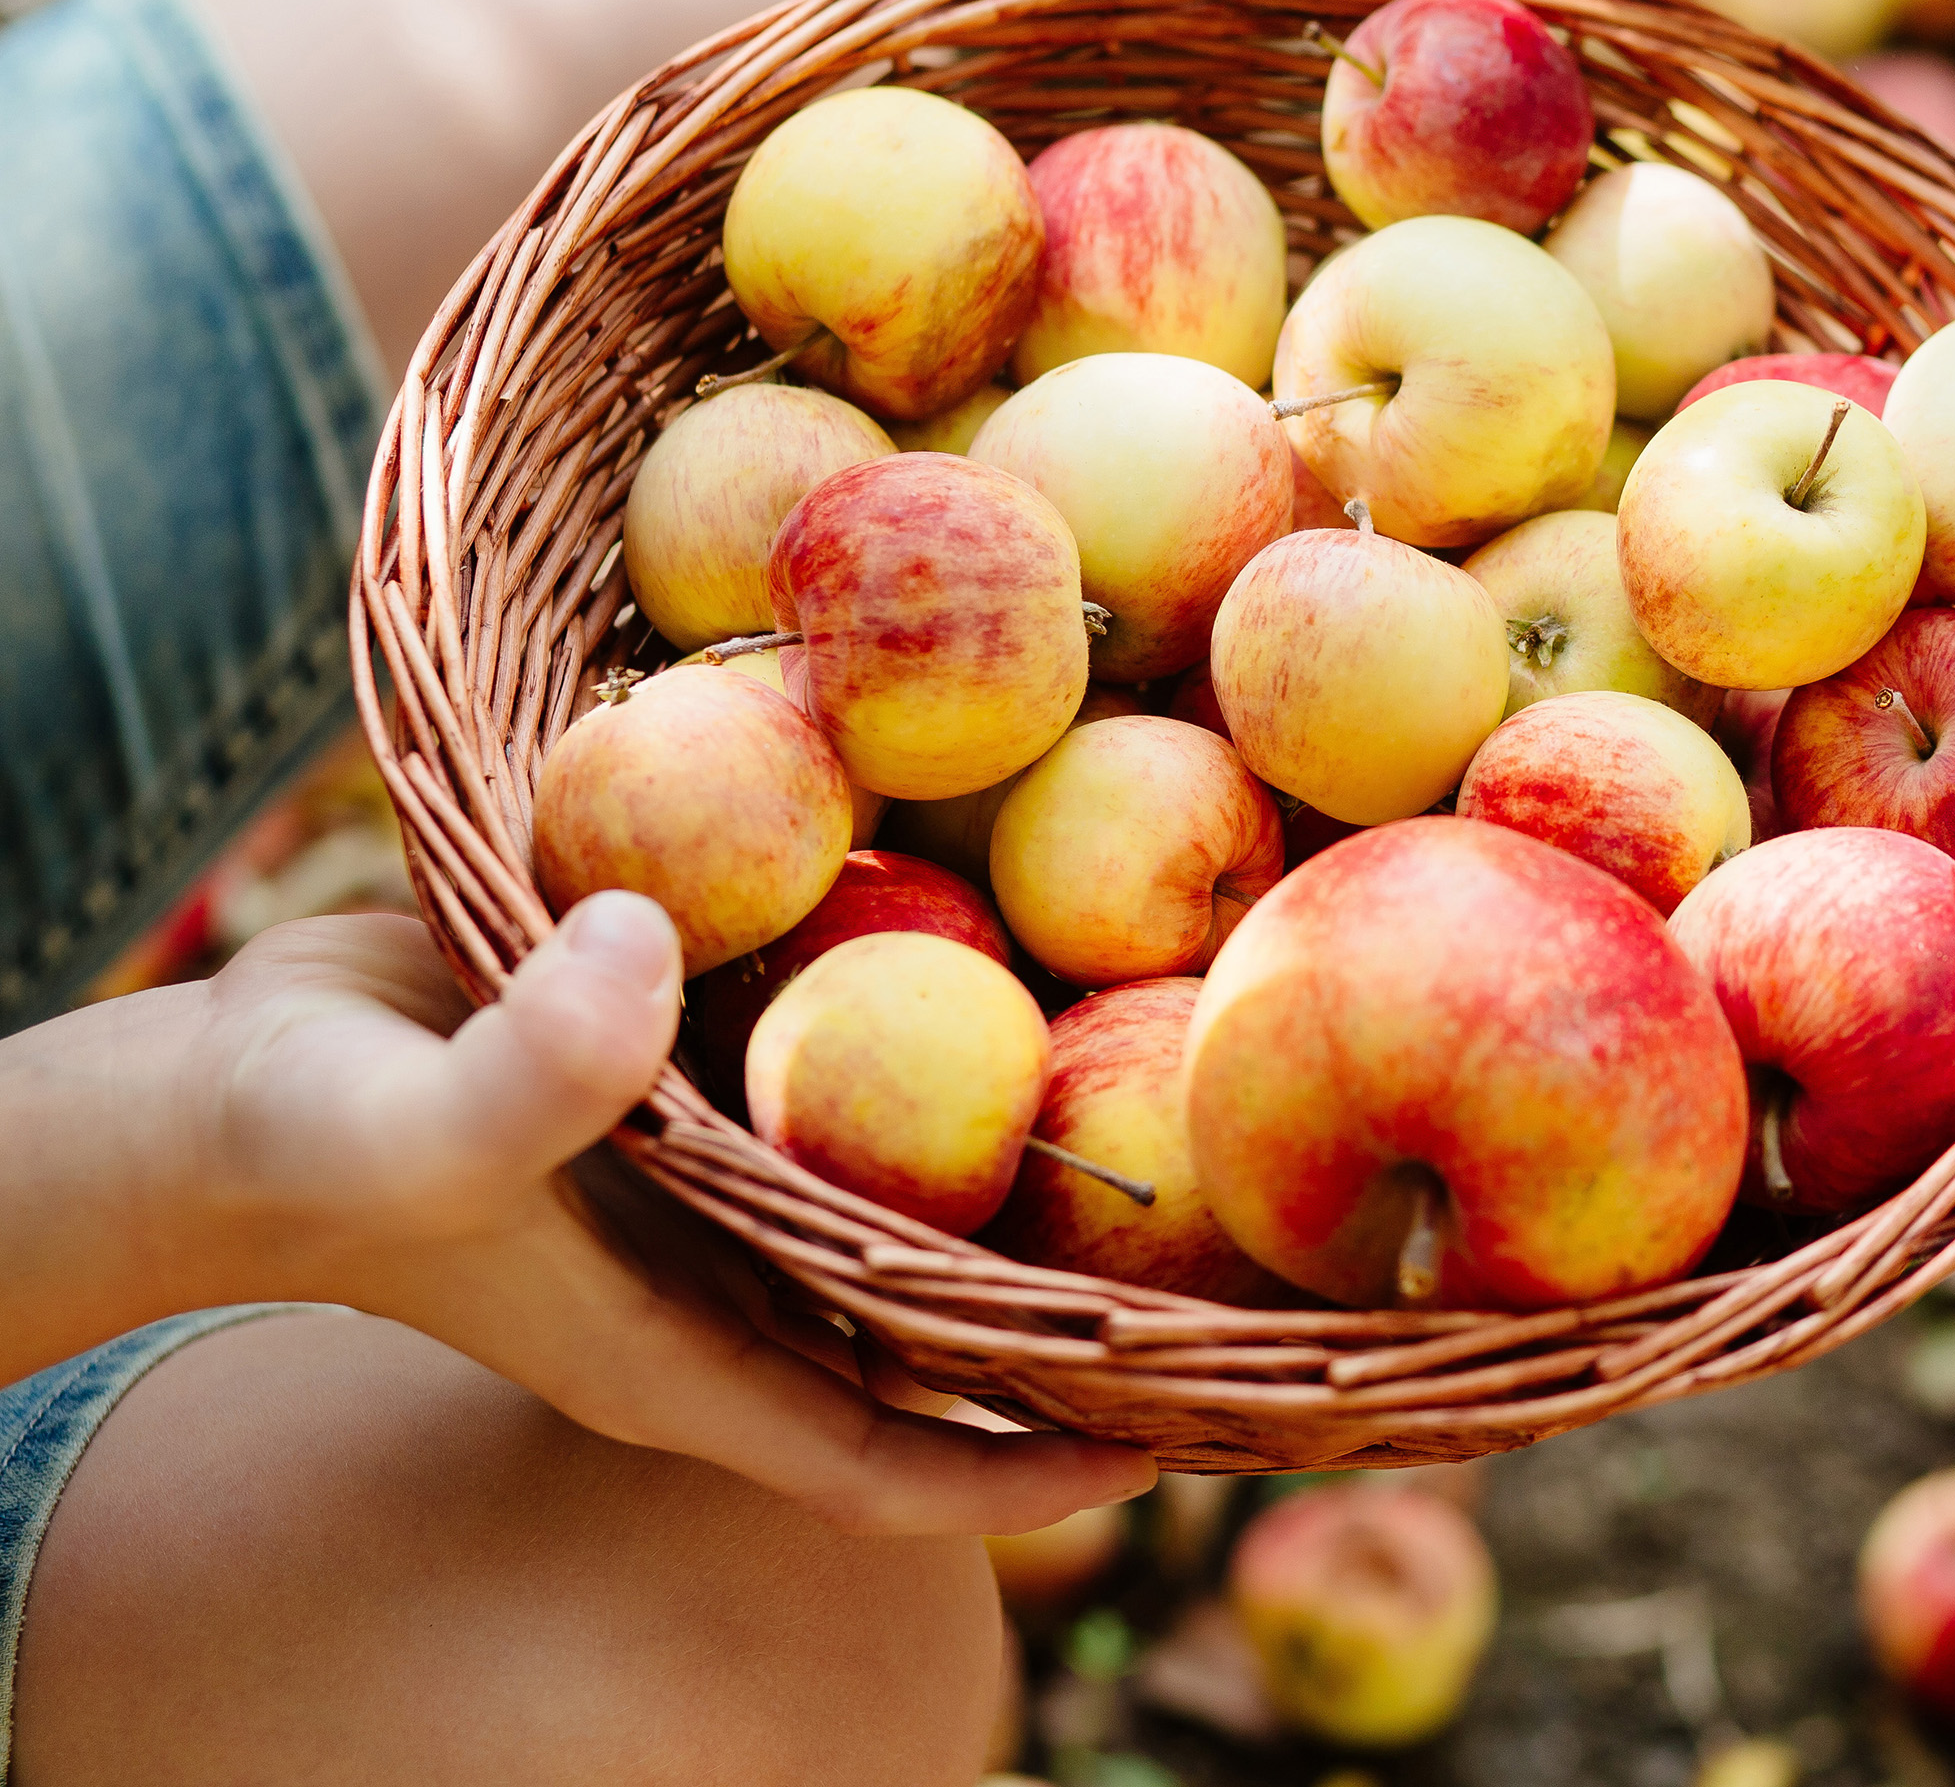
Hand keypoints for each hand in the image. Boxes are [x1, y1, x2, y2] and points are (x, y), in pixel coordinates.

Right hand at [8, 898, 1152, 1537]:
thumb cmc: (300, 1135)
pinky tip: (1042, 951)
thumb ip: (520, 1076)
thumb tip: (641, 950)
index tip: (1183, 1438)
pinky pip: (861, 1095)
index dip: (1037, 1476)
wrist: (230, 1077)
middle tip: (1251, 1274)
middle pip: (948, 1347)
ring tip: (1193, 1110)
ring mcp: (734, 1199)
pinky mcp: (713, 1095)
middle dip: (1084, 1330)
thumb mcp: (404, 1119)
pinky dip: (947, 1057)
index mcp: (695, 1359)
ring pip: (919, 1221)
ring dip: (1038, 1186)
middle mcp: (742, 1288)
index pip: (899, 1464)